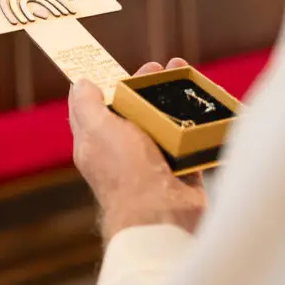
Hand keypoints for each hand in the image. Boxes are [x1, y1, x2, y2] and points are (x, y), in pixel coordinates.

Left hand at [69, 60, 206, 243]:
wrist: (162, 216)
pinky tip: (204, 104)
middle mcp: (124, 153)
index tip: (127, 68)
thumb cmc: (126, 172)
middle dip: (148, 86)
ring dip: (175, 98)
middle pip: (135, 111)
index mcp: (97, 144)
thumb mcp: (97, 130)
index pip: (99, 108)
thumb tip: (81, 82)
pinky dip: (197, 121)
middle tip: (163, 67)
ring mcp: (154, 162)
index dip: (111, 84)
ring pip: (164, 122)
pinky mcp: (181, 170)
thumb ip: (86, 105)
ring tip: (186, 75)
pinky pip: (190, 140)